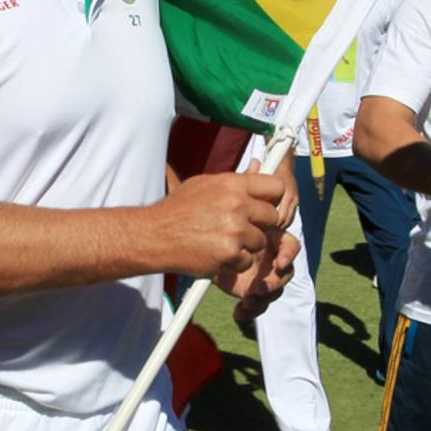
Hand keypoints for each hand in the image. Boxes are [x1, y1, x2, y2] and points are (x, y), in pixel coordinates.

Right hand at [157, 162, 286, 278]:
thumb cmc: (177, 210)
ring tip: (223, 241)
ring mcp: (235, 230)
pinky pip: (247, 261)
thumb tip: (258, 168)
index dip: (272, 199)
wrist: (155, 236)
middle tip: (240, 228)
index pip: (276, 187)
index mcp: (232, 184)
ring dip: (246, 245)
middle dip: (259, 225)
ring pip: (260, 241)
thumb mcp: (204, 185)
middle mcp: (236, 204)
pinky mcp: (230, 253)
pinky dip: (235, 262)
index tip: (264, 206)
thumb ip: (234, 181)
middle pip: (272, 217)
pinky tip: (217, 254)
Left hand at [228, 228, 299, 320]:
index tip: (280, 263)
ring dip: (262, 300)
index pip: (290, 246)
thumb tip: (256, 223)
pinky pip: (260, 305)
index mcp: (271, 240)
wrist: (207, 254)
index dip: (289, 255)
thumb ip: (246, 229)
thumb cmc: (219, 235)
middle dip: (274, 284)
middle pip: (285, 274)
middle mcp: (272, 259)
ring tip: (246, 302)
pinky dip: (250, 311)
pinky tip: (239, 313)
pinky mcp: (255, 293)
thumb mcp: (232, 228)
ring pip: (274, 292)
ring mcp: (265, 277)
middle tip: (257, 289)